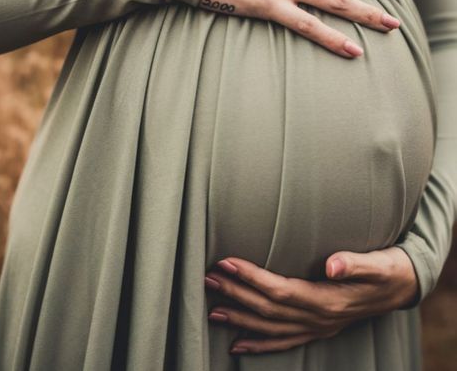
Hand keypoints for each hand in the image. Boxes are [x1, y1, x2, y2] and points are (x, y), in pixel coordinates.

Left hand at [204, 247, 417, 354]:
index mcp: (326, 300)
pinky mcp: (317, 330)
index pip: (279, 290)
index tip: (226, 262)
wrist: (400, 287)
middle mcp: (317, 319)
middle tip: (207, 277)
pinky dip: (259, 345)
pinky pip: (283, 342)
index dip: (251, 277)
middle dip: (236, 293)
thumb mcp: (376, 263)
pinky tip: (237, 344)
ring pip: (270, 327)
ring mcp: (316, 328)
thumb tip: (333, 264)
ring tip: (212, 308)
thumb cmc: (386, 269)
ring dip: (240, 317)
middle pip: (267, 309)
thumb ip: (354, 264)